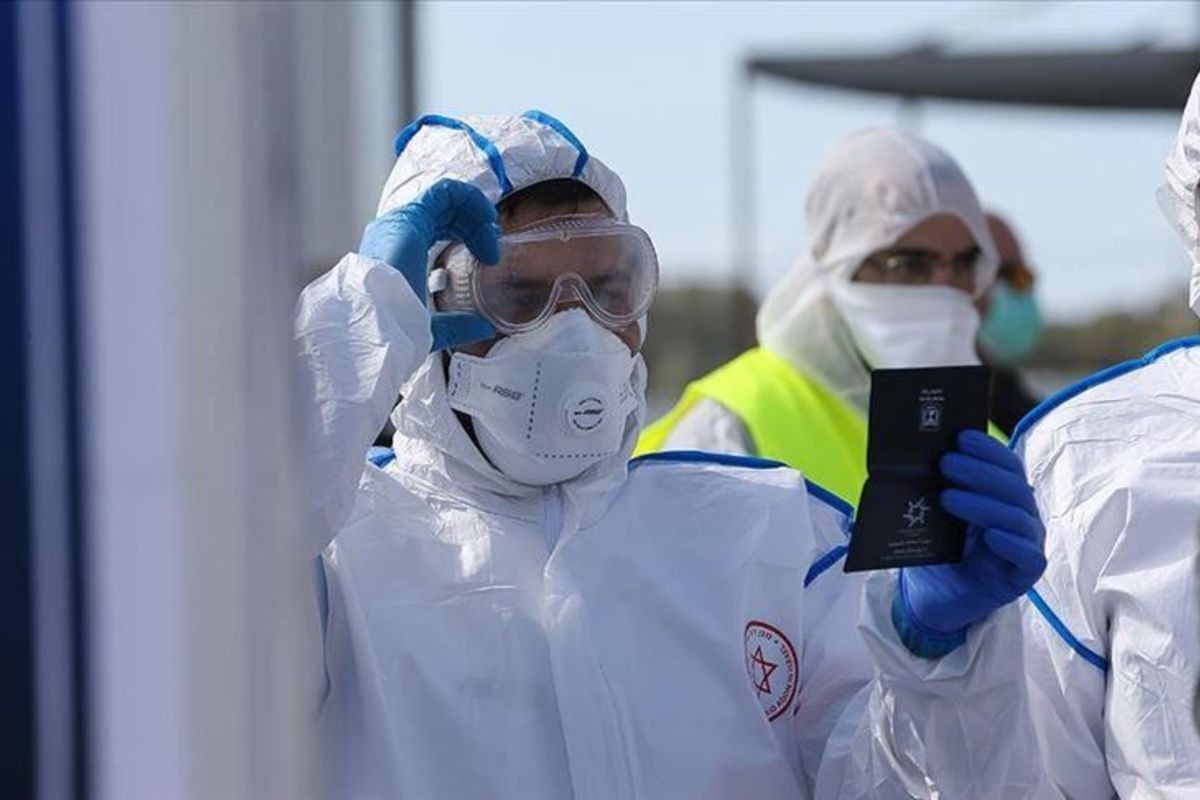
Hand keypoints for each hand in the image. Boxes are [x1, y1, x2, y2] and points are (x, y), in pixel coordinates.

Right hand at [358, 178, 500, 350]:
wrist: (378, 325)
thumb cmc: (392, 329)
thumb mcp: (431, 327)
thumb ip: (457, 324)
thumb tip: (483, 328)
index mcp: (400, 253)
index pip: (439, 228)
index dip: (468, 234)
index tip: (489, 256)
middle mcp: (399, 233)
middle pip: (445, 213)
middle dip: (476, 224)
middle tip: (494, 246)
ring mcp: (403, 222)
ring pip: (447, 199)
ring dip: (476, 211)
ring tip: (492, 231)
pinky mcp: (412, 216)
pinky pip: (445, 192)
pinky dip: (470, 198)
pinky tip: (485, 218)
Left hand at [895, 430, 1045, 656]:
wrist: (928, 596)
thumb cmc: (934, 549)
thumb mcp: (931, 512)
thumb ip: (934, 486)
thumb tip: (916, 454)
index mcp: (1001, 496)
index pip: (1006, 466)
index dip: (988, 449)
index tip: (961, 436)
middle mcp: (1019, 517)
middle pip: (1013, 488)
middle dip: (980, 472)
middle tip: (946, 462)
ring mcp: (1024, 546)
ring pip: (1018, 519)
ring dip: (984, 504)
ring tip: (949, 497)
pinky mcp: (1023, 576)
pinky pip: (1028, 557)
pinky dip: (1011, 543)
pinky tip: (990, 536)